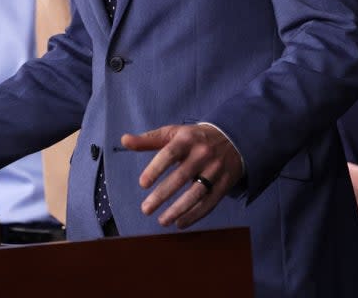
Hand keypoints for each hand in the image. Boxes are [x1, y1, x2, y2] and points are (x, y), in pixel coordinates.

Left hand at [121, 124, 243, 229]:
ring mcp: (215, 169)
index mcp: (187, 140)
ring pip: (196, 193)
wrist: (232, 138)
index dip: (155, 169)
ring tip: (162, 221)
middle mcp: (203, 154)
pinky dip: (195, 215)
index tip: (142, 184)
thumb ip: (149, 139)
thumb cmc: (194, 138)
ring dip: (178, 210)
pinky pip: (209, 203)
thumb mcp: (174, 133)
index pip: (169, 154)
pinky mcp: (224, 183)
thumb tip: (124, 140)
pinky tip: (180, 223)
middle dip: (162, 195)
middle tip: (145, 209)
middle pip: (181, 177)